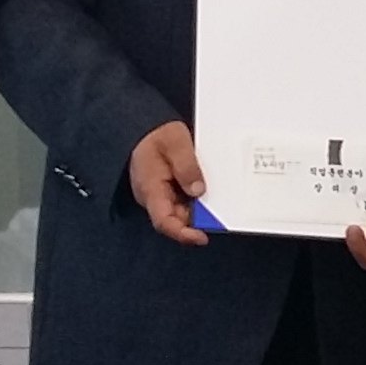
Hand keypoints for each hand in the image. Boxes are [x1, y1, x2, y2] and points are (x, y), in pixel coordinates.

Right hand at [128, 121, 207, 244]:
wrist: (145, 128)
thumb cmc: (157, 134)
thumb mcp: (176, 143)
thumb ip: (187, 166)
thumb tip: (198, 190)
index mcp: (150, 189)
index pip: (163, 221)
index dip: (182, 233)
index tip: (201, 237)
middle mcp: (152, 197)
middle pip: (175, 220)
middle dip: (197, 221)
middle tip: (220, 215)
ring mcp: (158, 195)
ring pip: (180, 212)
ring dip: (198, 210)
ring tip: (216, 201)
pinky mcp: (165, 191)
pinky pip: (181, 202)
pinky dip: (195, 201)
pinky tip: (207, 193)